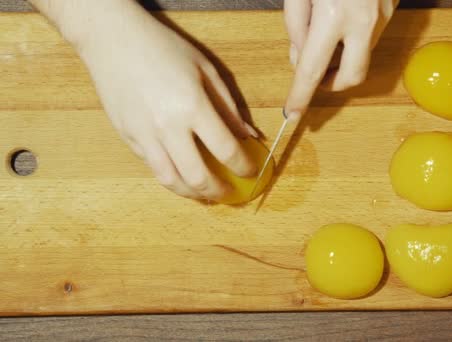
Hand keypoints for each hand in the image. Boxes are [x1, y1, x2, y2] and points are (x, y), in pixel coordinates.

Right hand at [32, 0, 255, 199]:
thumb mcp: (206, 70)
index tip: (251, 171)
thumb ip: (229, 106)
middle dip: (218, 191)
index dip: (244, 166)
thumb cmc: (163, 48)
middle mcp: (168, 127)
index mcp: (193, 106)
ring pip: (171, 181)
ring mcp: (144, 135)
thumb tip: (248, 136)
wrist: (113, 39)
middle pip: (198, 177)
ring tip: (205, 194)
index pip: (226, 150)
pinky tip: (182, 176)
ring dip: (192, 194)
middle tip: (228, 193)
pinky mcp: (127, 138)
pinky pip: (152, 167)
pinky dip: (171, 177)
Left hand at [283, 0, 398, 119]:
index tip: (292, 113)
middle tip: (318, 73)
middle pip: (352, 76)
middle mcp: (364, 20)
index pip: (312, 70)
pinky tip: (346, 7)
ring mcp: (384, 15)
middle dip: (333, 83)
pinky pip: (371, 33)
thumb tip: (300, 56)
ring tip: (328, 22)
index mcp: (334, 14)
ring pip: (363, 52)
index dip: (301, 96)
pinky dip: (355, 32)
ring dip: (343, 51)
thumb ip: (295, 23)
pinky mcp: (393, 8)